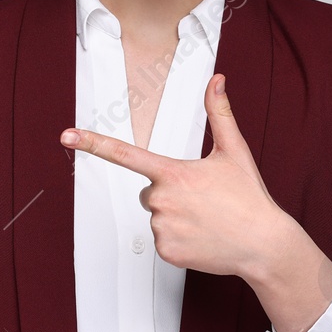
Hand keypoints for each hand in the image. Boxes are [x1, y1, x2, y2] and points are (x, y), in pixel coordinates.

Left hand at [60, 72, 291, 282]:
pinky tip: (202, 237)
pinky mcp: (165, 251)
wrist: (263, 243)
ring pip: (155, 216)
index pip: (125, 154)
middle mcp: (162, 199)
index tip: (68, 136)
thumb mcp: (234, 151)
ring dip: (175, 217)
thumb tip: (217, 81)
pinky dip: (179, 239)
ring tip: (206, 220)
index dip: (93, 143)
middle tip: (201, 200)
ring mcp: (162, 228)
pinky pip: (162, 240)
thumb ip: (220, 113)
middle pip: (148, 192)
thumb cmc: (248, 197)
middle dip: (169, 194)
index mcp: (173, 173)